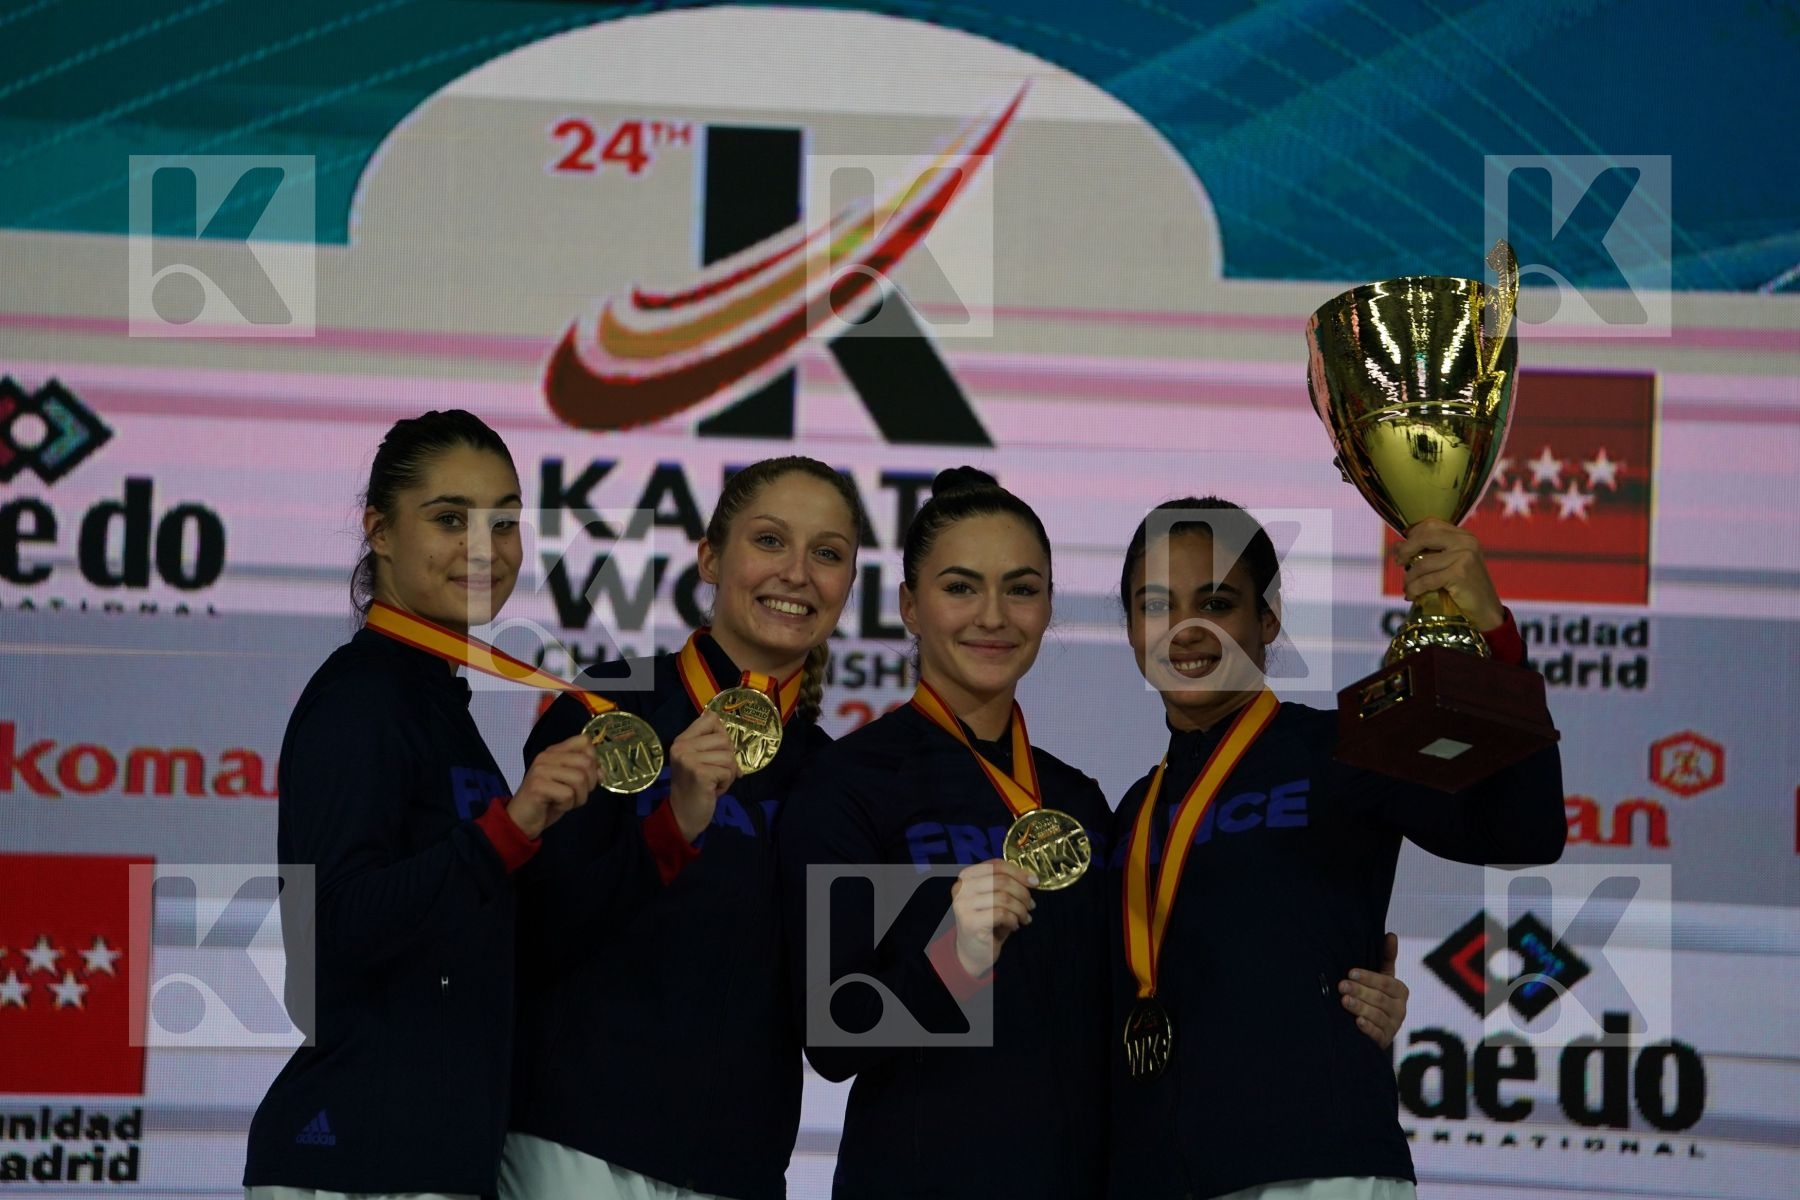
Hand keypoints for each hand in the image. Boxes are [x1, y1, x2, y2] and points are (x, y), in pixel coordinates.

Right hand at [510, 733, 598, 838]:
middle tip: (577, 794)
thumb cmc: (547, 801)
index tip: (588, 776)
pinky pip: (568, 794)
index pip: (584, 741)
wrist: (521, 820)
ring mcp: (541, 770)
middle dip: (590, 784)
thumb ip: (584, 772)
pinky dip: (567, 805)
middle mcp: (547, 756)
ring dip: (579, 797)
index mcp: (555, 751)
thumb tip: (602, 772)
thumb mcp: (568, 783)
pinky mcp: (538, 786)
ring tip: (566, 802)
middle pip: (586, 761)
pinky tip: (556, 806)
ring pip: (579, 778)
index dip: (593, 760)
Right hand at [666, 710, 737, 841]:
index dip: (721, 734)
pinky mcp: (700, 773)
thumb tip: (733, 737)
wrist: (682, 815)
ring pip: (729, 757)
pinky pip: (728, 772)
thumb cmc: (694, 787)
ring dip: (727, 774)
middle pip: (724, 740)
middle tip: (715, 773)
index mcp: (682, 740)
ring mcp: (689, 759)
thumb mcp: (699, 760)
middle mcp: (682, 746)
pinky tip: (712, 790)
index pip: (710, 719)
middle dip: (727, 759)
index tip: (717, 751)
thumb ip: (712, 745)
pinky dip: (726, 783)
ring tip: (713, 782)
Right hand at [949, 859, 1034, 977]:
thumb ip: (1006, 884)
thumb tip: (1032, 878)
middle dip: (1022, 893)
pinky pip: (1001, 914)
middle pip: (1001, 880)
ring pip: (1003, 898)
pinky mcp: (970, 922)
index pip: (996, 865)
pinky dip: (1013, 919)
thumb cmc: (988, 922)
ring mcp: (963, 905)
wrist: (973, 951)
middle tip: (1031, 905)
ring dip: (1021, 909)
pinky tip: (1014, 926)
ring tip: (1025, 918)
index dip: (1018, 872)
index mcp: (966, 876)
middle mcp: (961, 888)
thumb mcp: (995, 898)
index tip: (1035, 882)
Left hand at [1339, 931, 1408, 1049]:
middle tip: (1341, 985)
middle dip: (1360, 991)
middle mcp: (1400, 1009)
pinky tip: (1357, 1022)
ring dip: (1360, 1007)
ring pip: (1377, 1016)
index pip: (1386, 982)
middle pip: (1380, 999)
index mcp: (1400, 991)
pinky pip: (1377, 1035)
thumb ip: (1386, 958)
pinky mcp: (1384, 1041)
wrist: (1373, 1026)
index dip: (1369, 977)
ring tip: (1344, 1001)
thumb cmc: (1375, 994)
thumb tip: (1391, 934)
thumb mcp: (1381, 977)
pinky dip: (1368, 1028)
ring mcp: (1393, 1026)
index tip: (1351, 972)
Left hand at [1394, 517, 1503, 630]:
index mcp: (1464, 536)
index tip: (1402, 548)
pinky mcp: (1459, 574)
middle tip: (1398, 562)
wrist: (1486, 610)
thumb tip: (1398, 546)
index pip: (1431, 524)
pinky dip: (1414, 589)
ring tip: (1407, 587)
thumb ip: (1431, 552)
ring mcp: (1464, 557)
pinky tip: (1411, 595)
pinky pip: (1426, 580)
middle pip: (1424, 537)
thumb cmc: (1465, 587)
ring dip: (1409, 577)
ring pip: (1422, 563)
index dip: (1413, 534)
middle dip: (1406, 549)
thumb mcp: (1451, 563)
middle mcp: (1466, 542)